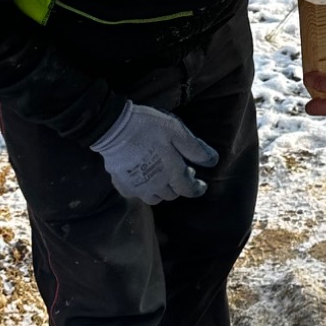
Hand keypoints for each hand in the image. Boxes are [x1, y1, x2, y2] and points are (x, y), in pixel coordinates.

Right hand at [91, 101, 219, 204]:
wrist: (113, 129)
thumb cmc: (149, 127)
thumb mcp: (178, 132)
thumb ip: (196, 149)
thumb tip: (213, 162)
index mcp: (172, 174)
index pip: (189, 190)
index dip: (197, 188)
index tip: (201, 184)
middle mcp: (156, 186)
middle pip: (172, 194)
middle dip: (179, 185)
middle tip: (180, 171)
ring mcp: (137, 188)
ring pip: (154, 198)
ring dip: (161, 190)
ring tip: (162, 176)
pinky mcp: (121, 185)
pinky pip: (136, 194)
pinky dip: (142, 189)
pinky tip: (142, 177)